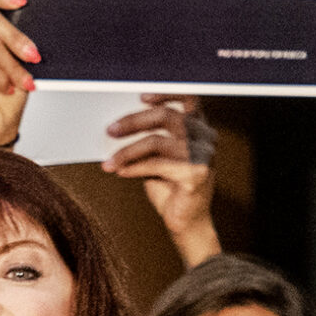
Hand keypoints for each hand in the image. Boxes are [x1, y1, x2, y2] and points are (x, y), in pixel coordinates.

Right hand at [0, 0, 38, 150]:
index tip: (22, 2)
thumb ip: (19, 40)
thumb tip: (35, 24)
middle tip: (34, 56)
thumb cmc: (6, 96)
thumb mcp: (19, 61)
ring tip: (22, 83)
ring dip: (13, 68)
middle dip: (17, 39)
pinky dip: (1, 78)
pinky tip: (5, 89)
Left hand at [105, 94, 218, 265]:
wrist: (186, 222)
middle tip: (110, 130)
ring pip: (158, 141)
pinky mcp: (196, 174)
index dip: (166, 92)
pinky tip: (121, 171)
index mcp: (199, 128)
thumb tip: (118, 126)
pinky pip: (158, 164)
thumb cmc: (171, 187)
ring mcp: (203, 155)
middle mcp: (205, 137)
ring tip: (110, 160)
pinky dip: (135, 167)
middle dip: (134, 121)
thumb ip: (149, 138)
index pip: (188, 97)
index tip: (141, 96)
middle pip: (167, 116)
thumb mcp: (158, 157)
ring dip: (128, 150)